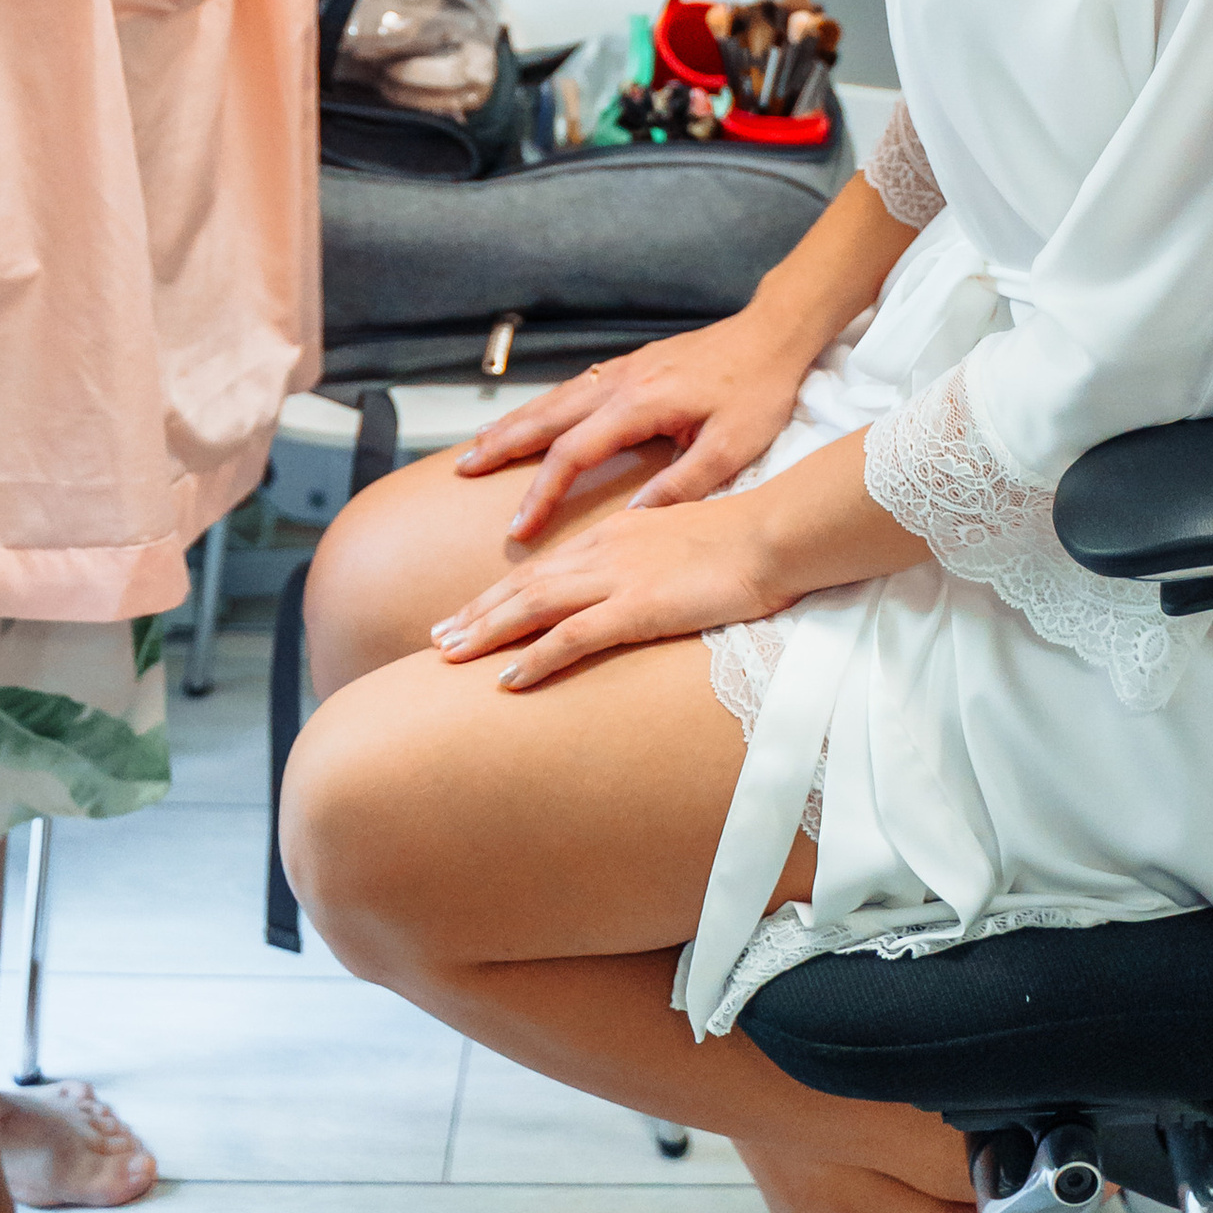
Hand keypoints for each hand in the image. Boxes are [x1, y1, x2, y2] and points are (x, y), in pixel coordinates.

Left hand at [432, 484, 788, 688]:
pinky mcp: (639, 606)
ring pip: (536, 604)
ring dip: (488, 630)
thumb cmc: (745, 539)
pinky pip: (575, 636)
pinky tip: (509, 680)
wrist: (775, 532)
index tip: (467, 611)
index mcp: (618, 534)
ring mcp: (620, 578)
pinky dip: (537, 657)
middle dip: (477, 611)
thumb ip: (652, 562)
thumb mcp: (685, 542)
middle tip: (436, 637)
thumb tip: (638, 587)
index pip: (546, 566)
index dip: (501, 590)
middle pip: (527, 583)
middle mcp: (607, 550)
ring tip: (450, 655)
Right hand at [456, 314, 818, 534]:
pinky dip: (545, 405)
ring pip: (557, 397)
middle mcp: (624, 381)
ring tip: (479, 446)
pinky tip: (534, 417)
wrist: (775, 332)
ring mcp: (627, 367)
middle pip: (548, 416)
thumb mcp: (731, 448)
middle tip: (462, 470)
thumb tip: (631, 522)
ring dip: (516, 422)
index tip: (518, 529)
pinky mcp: (636, 363)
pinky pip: (576, 386)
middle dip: (503, 444)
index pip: (574, 453)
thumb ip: (680, 486)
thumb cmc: (759, 391)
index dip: (542, 493)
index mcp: (641, 404)